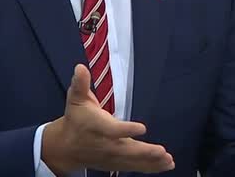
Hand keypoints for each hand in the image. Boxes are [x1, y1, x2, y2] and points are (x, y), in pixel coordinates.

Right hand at [41, 64, 174, 173]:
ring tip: (169, 160)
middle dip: (144, 152)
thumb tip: (80, 67)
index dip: (126, 130)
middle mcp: (106, 144)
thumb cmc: (76, 118)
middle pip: (126, 150)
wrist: (65, 147)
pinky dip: (151, 167)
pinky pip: (135, 167)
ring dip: (152, 161)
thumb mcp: (76, 99)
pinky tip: (166, 165)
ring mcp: (112, 157)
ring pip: (133, 161)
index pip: (113, 130)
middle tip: (162, 151)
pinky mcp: (117, 164)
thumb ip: (80, 84)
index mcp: (98, 127)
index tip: (142, 128)